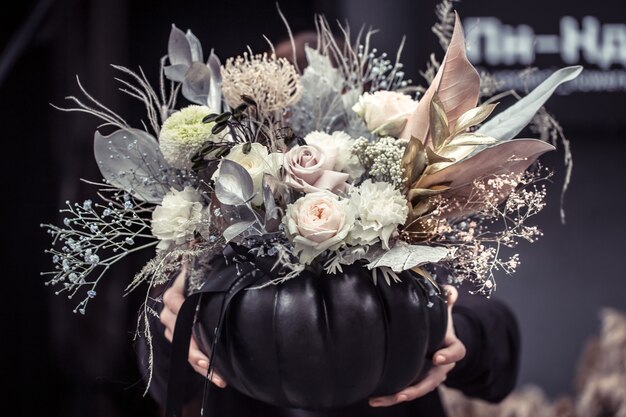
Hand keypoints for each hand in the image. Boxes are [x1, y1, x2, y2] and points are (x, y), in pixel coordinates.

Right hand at [160, 264, 226, 387]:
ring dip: (198, 362)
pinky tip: (216, 376)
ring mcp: (172, 328)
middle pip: (176, 331)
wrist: (195, 282)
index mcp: (174, 293)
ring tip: (216, 375)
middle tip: (207, 360)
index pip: (174, 303)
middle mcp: (169, 312)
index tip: (195, 320)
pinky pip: (187, 355)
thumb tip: (197, 237)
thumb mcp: (200, 263)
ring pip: (181, 347)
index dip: (184, 313)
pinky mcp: (180, 340)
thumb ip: (197, 253)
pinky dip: (200, 366)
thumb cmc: (200, 273)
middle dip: (191, 348)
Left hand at [369, 284, 465, 406]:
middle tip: (405, 393)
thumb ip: (445, 298)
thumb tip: (449, 290)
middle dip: (419, 387)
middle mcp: (443, 365)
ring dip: (401, 396)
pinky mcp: (415, 380)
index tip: (436, 357)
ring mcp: (430, 375)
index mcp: (452, 346)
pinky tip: (374, 399)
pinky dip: (391, 397)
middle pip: (434, 380)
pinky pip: (405, 391)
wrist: (435, 334)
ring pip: (418, 389)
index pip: (457, 352)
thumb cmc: (438, 320)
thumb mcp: (442, 308)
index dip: (448, 355)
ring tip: (383, 399)